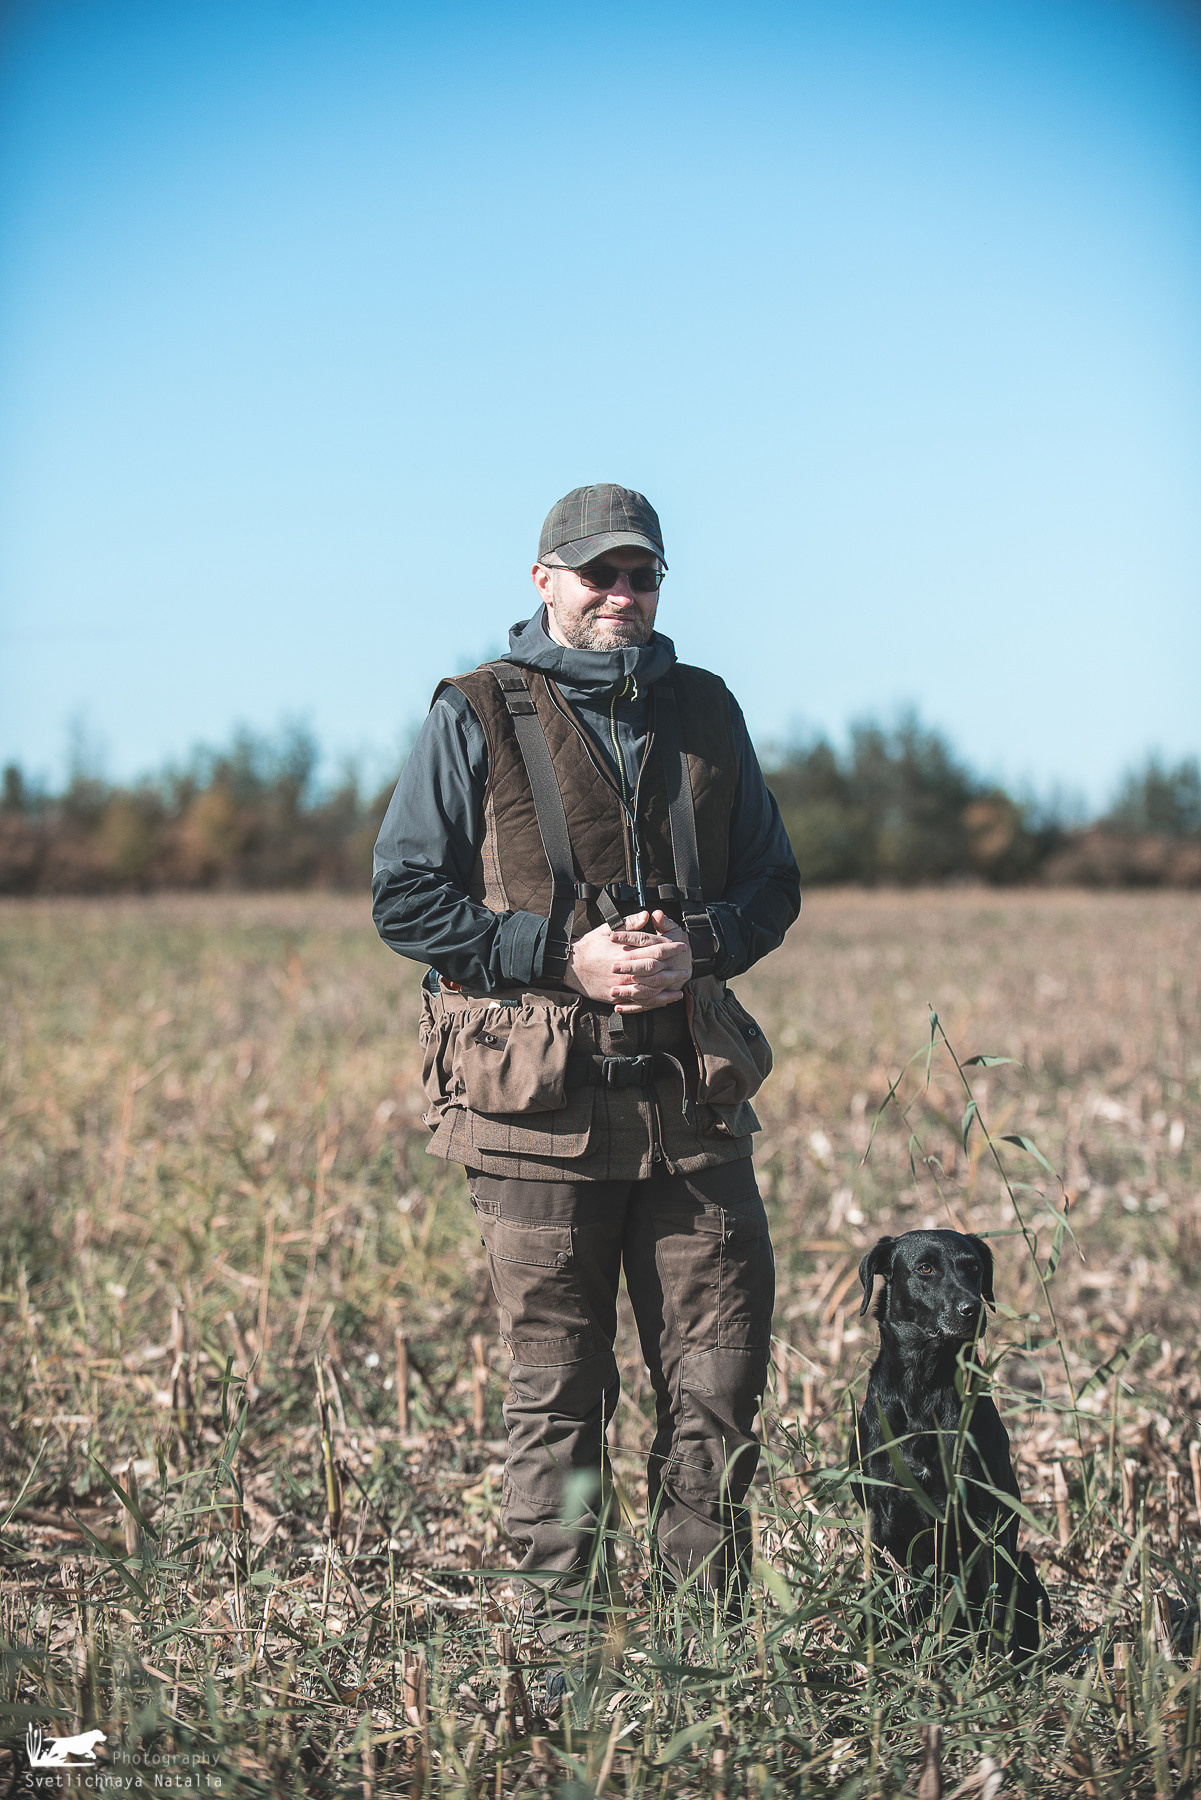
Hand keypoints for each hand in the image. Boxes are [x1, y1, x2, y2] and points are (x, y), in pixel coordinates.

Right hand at [563, 910, 692, 1011]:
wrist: (570, 966)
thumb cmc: (589, 946)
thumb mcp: (607, 929)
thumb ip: (629, 923)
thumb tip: (647, 915)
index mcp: (626, 952)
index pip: (655, 950)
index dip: (671, 948)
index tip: (681, 946)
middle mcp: (626, 971)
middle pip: (657, 971)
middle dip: (673, 969)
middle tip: (686, 968)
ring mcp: (622, 986)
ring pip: (651, 988)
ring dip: (667, 987)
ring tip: (679, 985)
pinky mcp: (617, 997)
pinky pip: (640, 1002)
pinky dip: (654, 1002)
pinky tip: (665, 1000)